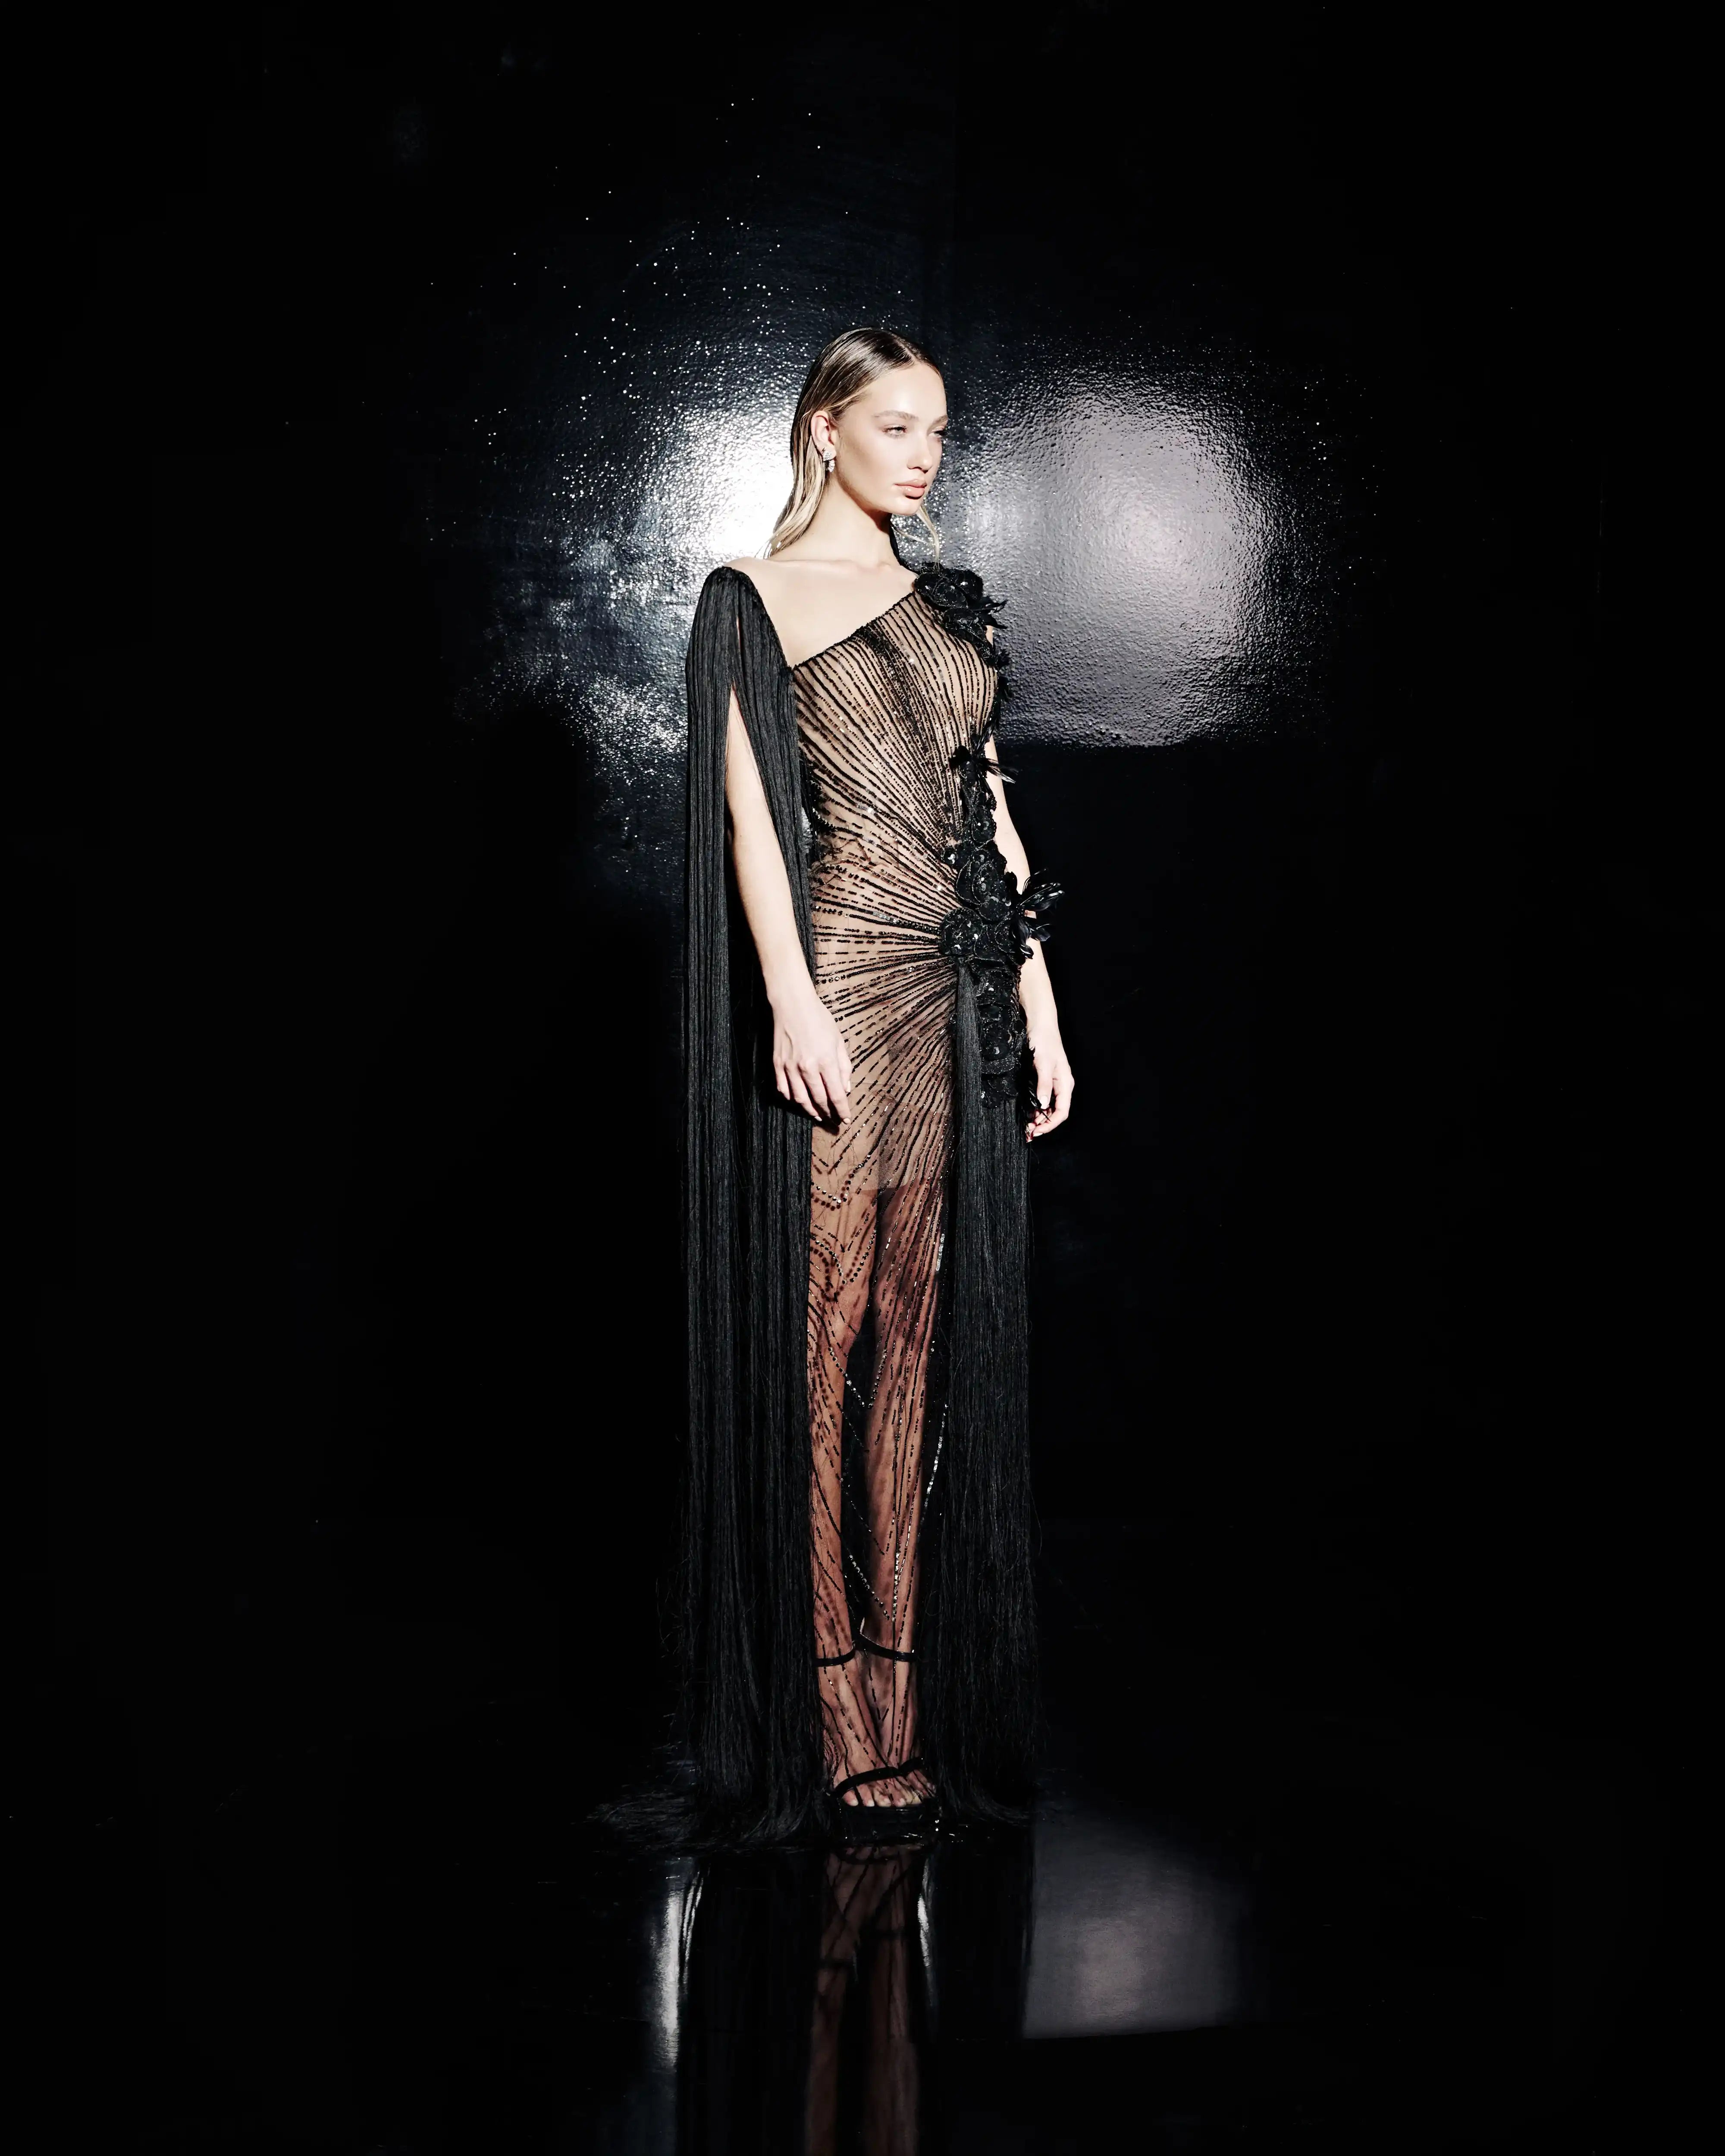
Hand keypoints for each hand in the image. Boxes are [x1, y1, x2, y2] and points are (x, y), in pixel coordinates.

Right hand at [772, 984, 852, 1123]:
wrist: (792, 1004)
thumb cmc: (819, 1019)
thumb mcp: (838, 1040)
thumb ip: (844, 1066)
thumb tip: (846, 1088)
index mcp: (826, 1061)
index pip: (836, 1095)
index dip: (842, 1110)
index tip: (846, 1119)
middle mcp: (808, 1067)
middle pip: (819, 1099)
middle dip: (828, 1112)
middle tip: (833, 1119)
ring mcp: (790, 1067)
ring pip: (800, 1099)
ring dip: (810, 1110)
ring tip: (817, 1115)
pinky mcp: (778, 1064)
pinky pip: (783, 1089)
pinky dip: (791, 1098)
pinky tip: (798, 1101)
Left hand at [1025, 1024, 1073, 1142]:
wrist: (1041, 1025)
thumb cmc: (1044, 1041)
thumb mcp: (1042, 1063)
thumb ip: (1043, 1085)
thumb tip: (1042, 1105)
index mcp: (1065, 1084)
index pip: (1061, 1112)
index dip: (1049, 1125)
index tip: (1036, 1131)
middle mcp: (1062, 1086)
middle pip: (1056, 1112)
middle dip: (1043, 1124)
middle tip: (1028, 1133)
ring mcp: (1054, 1083)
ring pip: (1049, 1107)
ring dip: (1039, 1118)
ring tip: (1026, 1126)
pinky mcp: (1046, 1079)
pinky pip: (1043, 1099)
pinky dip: (1036, 1108)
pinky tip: (1027, 1113)